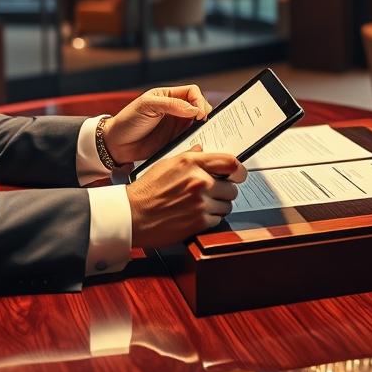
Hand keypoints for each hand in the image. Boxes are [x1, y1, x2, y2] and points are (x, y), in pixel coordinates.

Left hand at [103, 85, 212, 163]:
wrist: (116, 145)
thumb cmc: (128, 121)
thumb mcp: (147, 106)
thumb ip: (172, 105)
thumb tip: (194, 110)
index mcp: (168, 96)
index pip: (192, 92)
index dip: (199, 100)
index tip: (198, 113)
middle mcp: (176, 110)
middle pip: (199, 107)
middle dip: (205, 113)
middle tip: (203, 123)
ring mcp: (176, 126)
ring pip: (198, 124)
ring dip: (203, 128)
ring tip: (204, 133)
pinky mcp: (176, 141)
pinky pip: (191, 139)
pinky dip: (197, 140)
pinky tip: (196, 143)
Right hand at [125, 148, 246, 248]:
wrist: (132, 215)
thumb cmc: (146, 191)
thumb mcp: (166, 164)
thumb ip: (188, 157)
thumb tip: (202, 150)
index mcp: (191, 163)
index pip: (229, 162)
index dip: (238, 169)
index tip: (239, 174)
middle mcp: (199, 181)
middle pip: (231, 187)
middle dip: (224, 191)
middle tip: (212, 194)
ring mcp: (200, 202)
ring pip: (226, 205)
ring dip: (218, 206)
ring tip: (201, 205)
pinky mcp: (199, 221)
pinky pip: (217, 219)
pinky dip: (210, 219)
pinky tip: (195, 215)